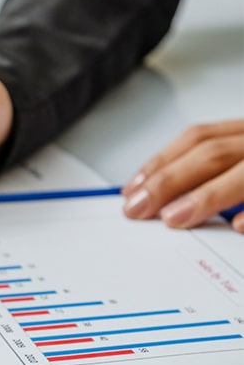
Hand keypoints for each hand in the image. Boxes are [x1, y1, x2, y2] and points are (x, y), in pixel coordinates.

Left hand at [122, 119, 243, 231]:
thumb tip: (158, 196)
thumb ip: (211, 170)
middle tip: (139, 208)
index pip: (197, 139)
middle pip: (212, 154)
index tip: (132, 190)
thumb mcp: (241, 158)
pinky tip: (236, 226)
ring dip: (206, 196)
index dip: (160, 162)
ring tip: (173, 218)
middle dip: (169, 181)